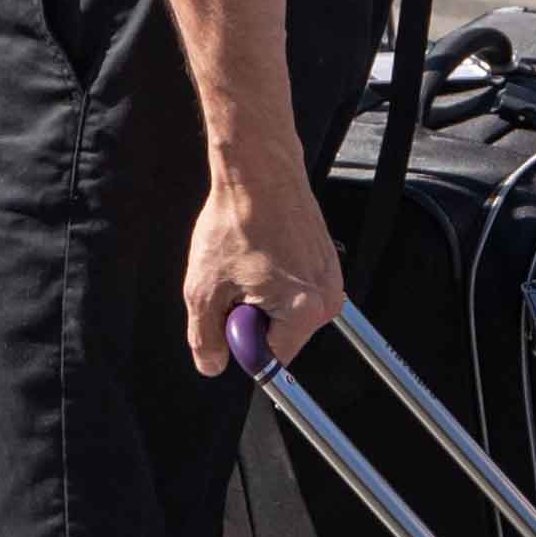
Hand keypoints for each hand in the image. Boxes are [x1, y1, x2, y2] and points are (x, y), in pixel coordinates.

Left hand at [183, 134, 351, 379]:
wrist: (260, 172)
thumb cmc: (237, 221)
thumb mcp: (204, 289)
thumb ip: (205, 337)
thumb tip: (213, 364)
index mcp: (303, 311)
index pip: (272, 360)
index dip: (242, 341)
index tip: (230, 313)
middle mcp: (327, 299)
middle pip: (282, 337)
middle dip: (253, 319)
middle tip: (236, 282)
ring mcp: (330, 280)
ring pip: (287, 314)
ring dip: (263, 298)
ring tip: (250, 263)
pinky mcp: (327, 263)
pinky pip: (297, 291)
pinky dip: (276, 280)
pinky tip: (263, 253)